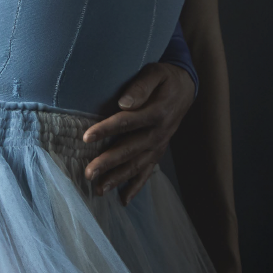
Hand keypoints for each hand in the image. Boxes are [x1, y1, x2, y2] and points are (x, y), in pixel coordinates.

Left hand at [84, 62, 195, 204]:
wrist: (186, 88)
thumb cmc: (164, 78)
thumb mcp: (155, 73)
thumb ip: (141, 86)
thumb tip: (124, 102)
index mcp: (157, 112)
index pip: (128, 122)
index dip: (107, 130)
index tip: (86, 138)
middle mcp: (160, 132)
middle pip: (131, 149)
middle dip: (109, 163)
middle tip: (88, 173)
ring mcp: (160, 144)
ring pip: (138, 165)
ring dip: (119, 178)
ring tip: (99, 189)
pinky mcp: (158, 151)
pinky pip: (148, 171)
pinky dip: (136, 186)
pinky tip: (123, 200)